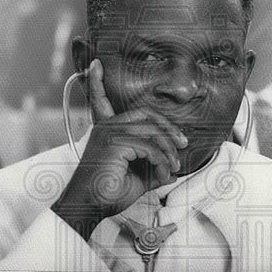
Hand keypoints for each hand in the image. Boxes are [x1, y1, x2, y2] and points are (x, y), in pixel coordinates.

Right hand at [52, 59, 187, 238]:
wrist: (89, 208)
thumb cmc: (107, 194)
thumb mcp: (137, 179)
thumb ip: (153, 168)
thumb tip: (172, 171)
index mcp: (106, 131)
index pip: (100, 101)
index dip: (96, 82)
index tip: (95, 64)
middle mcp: (106, 128)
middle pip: (147, 116)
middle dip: (168, 129)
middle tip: (182, 145)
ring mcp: (109, 133)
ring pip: (153, 132)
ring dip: (168, 151)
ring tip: (172, 169)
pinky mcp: (114, 144)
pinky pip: (150, 147)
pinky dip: (162, 161)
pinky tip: (163, 174)